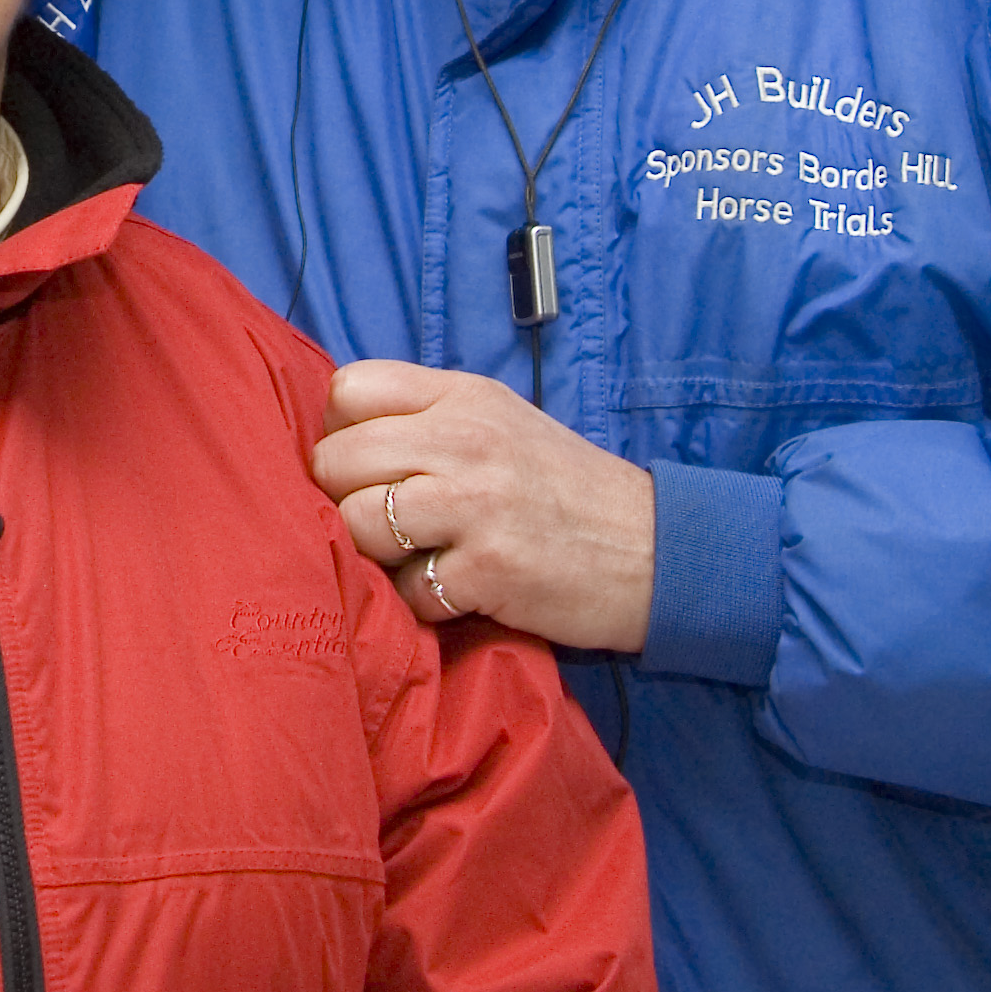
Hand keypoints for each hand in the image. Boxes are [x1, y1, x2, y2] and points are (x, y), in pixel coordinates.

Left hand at [313, 360, 654, 651]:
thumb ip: (425, 416)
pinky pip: (405, 589)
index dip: (341, 432)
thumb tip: (335, 435)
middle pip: (335, 460)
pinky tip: (457, 589)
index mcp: (464, 396)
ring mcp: (475, 505)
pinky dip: (422, 601)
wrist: (655, 551)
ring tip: (419, 555)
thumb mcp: (500, 421)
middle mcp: (465, 440)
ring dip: (377, 553)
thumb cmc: (563, 489)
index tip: (367, 464)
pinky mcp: (486, 569)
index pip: (348, 390)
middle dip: (345, 498)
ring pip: (357, 523)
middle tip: (386, 520)